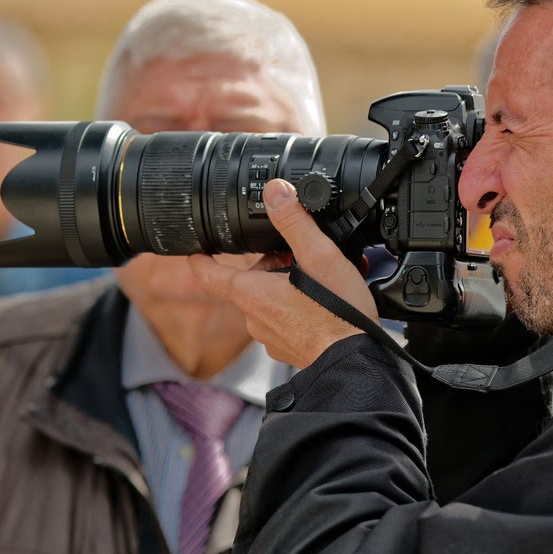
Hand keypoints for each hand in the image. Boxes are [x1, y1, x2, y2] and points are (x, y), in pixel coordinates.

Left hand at [190, 179, 375, 368]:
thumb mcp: (318, 256)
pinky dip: (299, 307)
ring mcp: (271, 337)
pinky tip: (324, 303)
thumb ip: (294, 221)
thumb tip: (275, 192)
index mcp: (252, 294)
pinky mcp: (289, 348)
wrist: (355, 362)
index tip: (197, 249)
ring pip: (270, 301)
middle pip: (250, 281)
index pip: (210, 274)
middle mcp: (254, 318)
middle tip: (301, 256)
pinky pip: (287, 320)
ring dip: (287, 285)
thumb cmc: (338, 313)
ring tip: (319, 279)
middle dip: (272, 265)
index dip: (201, 258)